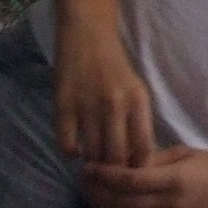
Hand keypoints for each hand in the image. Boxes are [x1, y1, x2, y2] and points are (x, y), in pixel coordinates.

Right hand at [52, 20, 153, 167]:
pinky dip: (71, 152)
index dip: (138, 168)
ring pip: (93, 154)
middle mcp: (115, 105)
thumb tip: (138, 161)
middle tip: (109, 171)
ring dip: (92, 163)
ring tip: (92, 161)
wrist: (87, 34)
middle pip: (117, 156)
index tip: (132, 172)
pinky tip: (74, 147)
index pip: (144, 149)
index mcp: (138, 101)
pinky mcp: (63, 105)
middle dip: (114, 170)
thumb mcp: (136, 91)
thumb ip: (138, 122)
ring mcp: (88, 105)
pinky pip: (68, 144)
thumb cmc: (115, 67)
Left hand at [80, 146, 207, 207]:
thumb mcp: (181, 153)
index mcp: (174, 180)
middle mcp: (170, 206)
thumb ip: (150, 159)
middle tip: (83, 180)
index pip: (128, 180)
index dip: (103, 175)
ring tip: (93, 196)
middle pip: (121, 203)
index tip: (86, 167)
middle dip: (97, 191)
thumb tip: (119, 162)